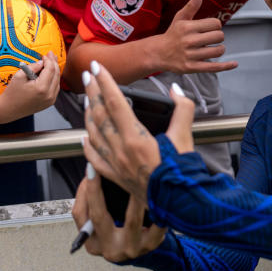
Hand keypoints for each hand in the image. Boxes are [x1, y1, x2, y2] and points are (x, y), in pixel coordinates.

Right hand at [0, 52, 59, 116]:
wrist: (8, 110)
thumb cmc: (12, 93)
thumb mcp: (19, 76)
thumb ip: (32, 67)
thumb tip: (42, 62)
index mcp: (41, 88)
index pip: (50, 69)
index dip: (48, 60)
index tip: (44, 55)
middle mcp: (49, 95)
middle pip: (56, 74)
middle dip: (54, 63)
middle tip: (51, 54)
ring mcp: (51, 100)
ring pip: (57, 81)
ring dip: (55, 71)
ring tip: (51, 62)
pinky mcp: (50, 103)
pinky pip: (55, 88)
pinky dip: (54, 79)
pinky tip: (50, 73)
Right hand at [71, 167, 167, 261]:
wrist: (142, 248)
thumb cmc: (118, 231)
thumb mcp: (101, 221)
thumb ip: (92, 200)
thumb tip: (94, 170)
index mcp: (93, 243)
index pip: (81, 215)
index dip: (85, 190)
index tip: (91, 168)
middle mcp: (110, 249)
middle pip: (100, 217)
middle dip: (99, 191)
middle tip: (105, 169)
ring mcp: (131, 249)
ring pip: (131, 220)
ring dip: (133, 198)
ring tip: (135, 179)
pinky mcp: (151, 245)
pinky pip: (155, 225)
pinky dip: (156, 208)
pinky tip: (157, 193)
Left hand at [82, 62, 195, 199]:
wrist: (179, 203)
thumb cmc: (182, 172)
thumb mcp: (185, 136)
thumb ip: (182, 108)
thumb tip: (176, 90)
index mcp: (135, 138)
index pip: (115, 103)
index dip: (105, 82)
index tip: (97, 67)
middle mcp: (120, 151)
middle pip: (100, 115)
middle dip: (93, 92)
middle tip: (88, 76)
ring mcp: (115, 165)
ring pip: (93, 134)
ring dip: (88, 114)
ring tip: (87, 99)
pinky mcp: (116, 177)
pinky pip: (95, 159)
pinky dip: (88, 145)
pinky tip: (85, 137)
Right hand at [156, 0, 237, 73]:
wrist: (159, 53)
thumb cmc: (173, 34)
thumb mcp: (180, 18)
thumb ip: (192, 5)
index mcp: (188, 27)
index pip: (216, 24)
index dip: (216, 25)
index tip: (209, 28)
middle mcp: (189, 41)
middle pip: (219, 36)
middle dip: (218, 37)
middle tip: (210, 38)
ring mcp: (191, 55)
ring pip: (218, 51)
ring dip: (219, 49)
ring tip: (212, 48)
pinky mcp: (192, 67)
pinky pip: (214, 67)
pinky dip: (226, 66)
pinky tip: (234, 63)